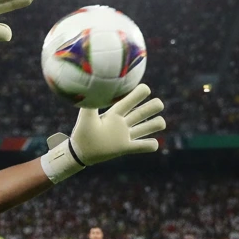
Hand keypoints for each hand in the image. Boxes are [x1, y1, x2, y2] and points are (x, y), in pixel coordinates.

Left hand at [41, 84, 165, 182]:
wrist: (79, 152)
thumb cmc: (81, 133)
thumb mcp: (86, 116)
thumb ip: (90, 102)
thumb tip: (92, 86)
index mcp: (114, 114)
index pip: (129, 100)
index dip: (139, 93)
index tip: (145, 89)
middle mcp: (122, 123)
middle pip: (144, 111)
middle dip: (154, 106)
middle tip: (158, 104)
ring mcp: (125, 135)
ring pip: (148, 127)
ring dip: (156, 123)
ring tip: (159, 123)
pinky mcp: (126, 148)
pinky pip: (144, 146)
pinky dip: (151, 145)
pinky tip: (152, 144)